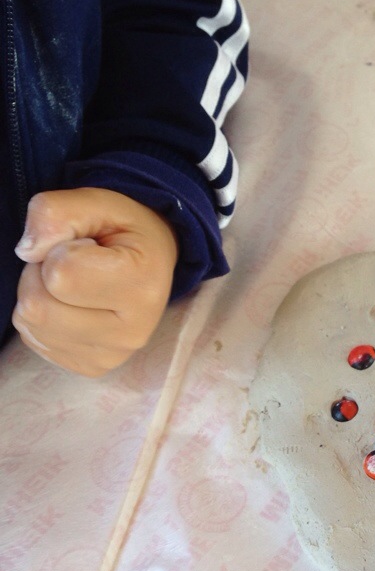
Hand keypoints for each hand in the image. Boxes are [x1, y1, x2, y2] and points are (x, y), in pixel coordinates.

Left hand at [13, 187, 178, 376]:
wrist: (151, 262)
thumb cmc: (124, 231)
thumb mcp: (98, 203)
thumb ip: (56, 212)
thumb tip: (28, 251)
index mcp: (142, 285)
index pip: (60, 273)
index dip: (59, 248)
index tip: (86, 245)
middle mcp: (132, 332)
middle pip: (38, 306)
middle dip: (40, 275)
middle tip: (71, 263)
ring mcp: (113, 356)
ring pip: (32, 325)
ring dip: (38, 296)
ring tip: (72, 284)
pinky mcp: (93, 368)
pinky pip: (36, 342)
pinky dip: (42, 319)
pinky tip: (71, 306)